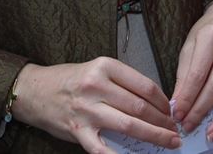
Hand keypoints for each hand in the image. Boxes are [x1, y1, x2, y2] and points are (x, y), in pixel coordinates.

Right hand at [11, 58, 179, 152]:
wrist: (37, 91)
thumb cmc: (71, 80)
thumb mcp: (98, 70)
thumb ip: (122, 82)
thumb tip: (153, 101)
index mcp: (105, 66)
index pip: (144, 84)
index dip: (163, 100)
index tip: (172, 109)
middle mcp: (96, 86)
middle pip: (139, 105)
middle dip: (162, 120)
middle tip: (175, 129)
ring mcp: (87, 110)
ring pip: (129, 124)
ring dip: (153, 135)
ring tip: (168, 141)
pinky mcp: (78, 131)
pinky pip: (102, 148)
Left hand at [172, 0, 212, 141]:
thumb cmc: (208, 32)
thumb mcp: (191, 44)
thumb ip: (185, 74)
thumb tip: (178, 105)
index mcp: (212, 34)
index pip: (198, 73)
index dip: (187, 98)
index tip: (177, 115)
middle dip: (201, 110)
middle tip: (189, 127)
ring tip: (212, 134)